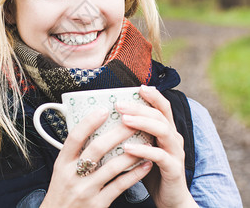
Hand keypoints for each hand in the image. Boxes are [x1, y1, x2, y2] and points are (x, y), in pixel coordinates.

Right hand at [40, 108, 152, 207]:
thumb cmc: (62, 192)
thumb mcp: (61, 170)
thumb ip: (74, 153)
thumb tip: (91, 128)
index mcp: (62, 163)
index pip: (74, 137)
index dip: (89, 122)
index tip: (104, 110)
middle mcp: (73, 175)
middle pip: (97, 149)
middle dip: (117, 133)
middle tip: (133, 121)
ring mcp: (86, 190)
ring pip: (112, 167)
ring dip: (131, 152)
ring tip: (145, 141)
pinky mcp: (98, 204)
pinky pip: (120, 186)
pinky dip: (135, 174)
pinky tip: (145, 164)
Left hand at [117, 85, 198, 207]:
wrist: (171, 200)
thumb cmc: (152, 171)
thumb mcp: (143, 148)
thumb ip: (134, 134)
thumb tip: (107, 119)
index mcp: (166, 131)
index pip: (162, 107)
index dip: (153, 95)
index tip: (138, 87)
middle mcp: (173, 138)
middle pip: (160, 115)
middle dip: (140, 107)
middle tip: (119, 104)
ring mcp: (176, 153)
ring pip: (163, 131)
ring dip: (142, 123)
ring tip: (124, 119)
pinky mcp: (173, 169)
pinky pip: (159, 156)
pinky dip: (143, 150)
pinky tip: (127, 147)